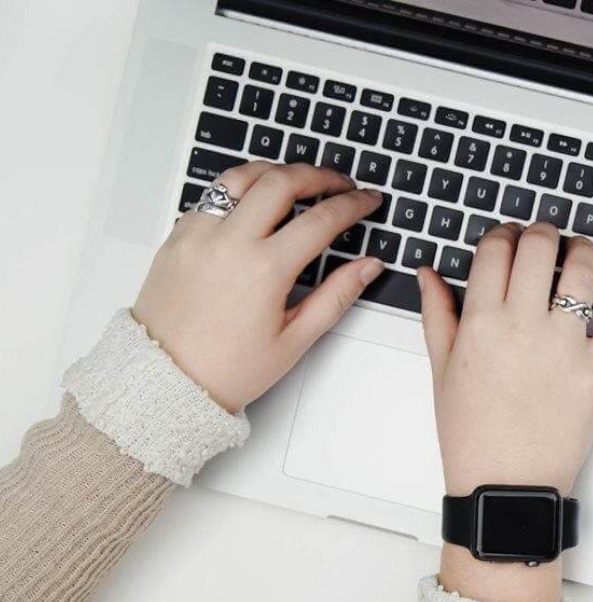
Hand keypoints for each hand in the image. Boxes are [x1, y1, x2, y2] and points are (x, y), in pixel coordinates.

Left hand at [133, 162, 382, 412]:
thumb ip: (336, 297)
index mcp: (264, 270)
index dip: (353, 204)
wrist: (167, 381)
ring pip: (242, 176)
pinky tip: (254, 204)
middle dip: (319, 175)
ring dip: (276, 172)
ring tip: (298, 181)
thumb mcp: (294, 340)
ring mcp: (199, 235)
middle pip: (282, 181)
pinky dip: (240, 190)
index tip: (367, 201)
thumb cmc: (227, 369)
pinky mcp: (177, 237)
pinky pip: (212, 196)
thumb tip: (368, 267)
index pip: (321, 219)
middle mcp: (229, 242)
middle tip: (340, 183)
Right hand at [418, 222, 592, 601]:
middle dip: (540, 231)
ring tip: (577, 251)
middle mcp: (524, 326)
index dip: (501, 234)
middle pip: (539, 246)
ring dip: (582, 249)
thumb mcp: (441, 371)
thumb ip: (437, 314)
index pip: (495, 250)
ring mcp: (566, 346)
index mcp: (481, 323)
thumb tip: (430, 273)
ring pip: (583, 270)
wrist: (506, 485)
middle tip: (541, 238)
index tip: (505, 239)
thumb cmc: (471, 434)